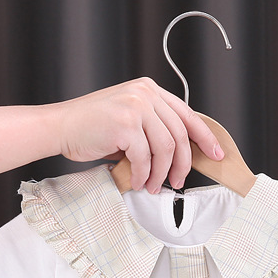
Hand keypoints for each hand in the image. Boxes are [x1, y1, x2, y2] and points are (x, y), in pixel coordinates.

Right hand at [50, 77, 224, 192]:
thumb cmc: (93, 129)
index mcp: (149, 90)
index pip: (187, 115)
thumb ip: (154, 129)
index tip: (217, 155)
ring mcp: (135, 106)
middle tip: (177, 183)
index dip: (205, 137)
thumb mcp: (130, 120)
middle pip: (180, 135)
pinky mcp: (125, 124)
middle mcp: (145, 94)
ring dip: (160, 174)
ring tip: (151, 186)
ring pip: (165, 149)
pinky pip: (144, 158)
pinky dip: (142, 175)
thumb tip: (182, 156)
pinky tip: (135, 181)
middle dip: (183, 165)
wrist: (60, 127)